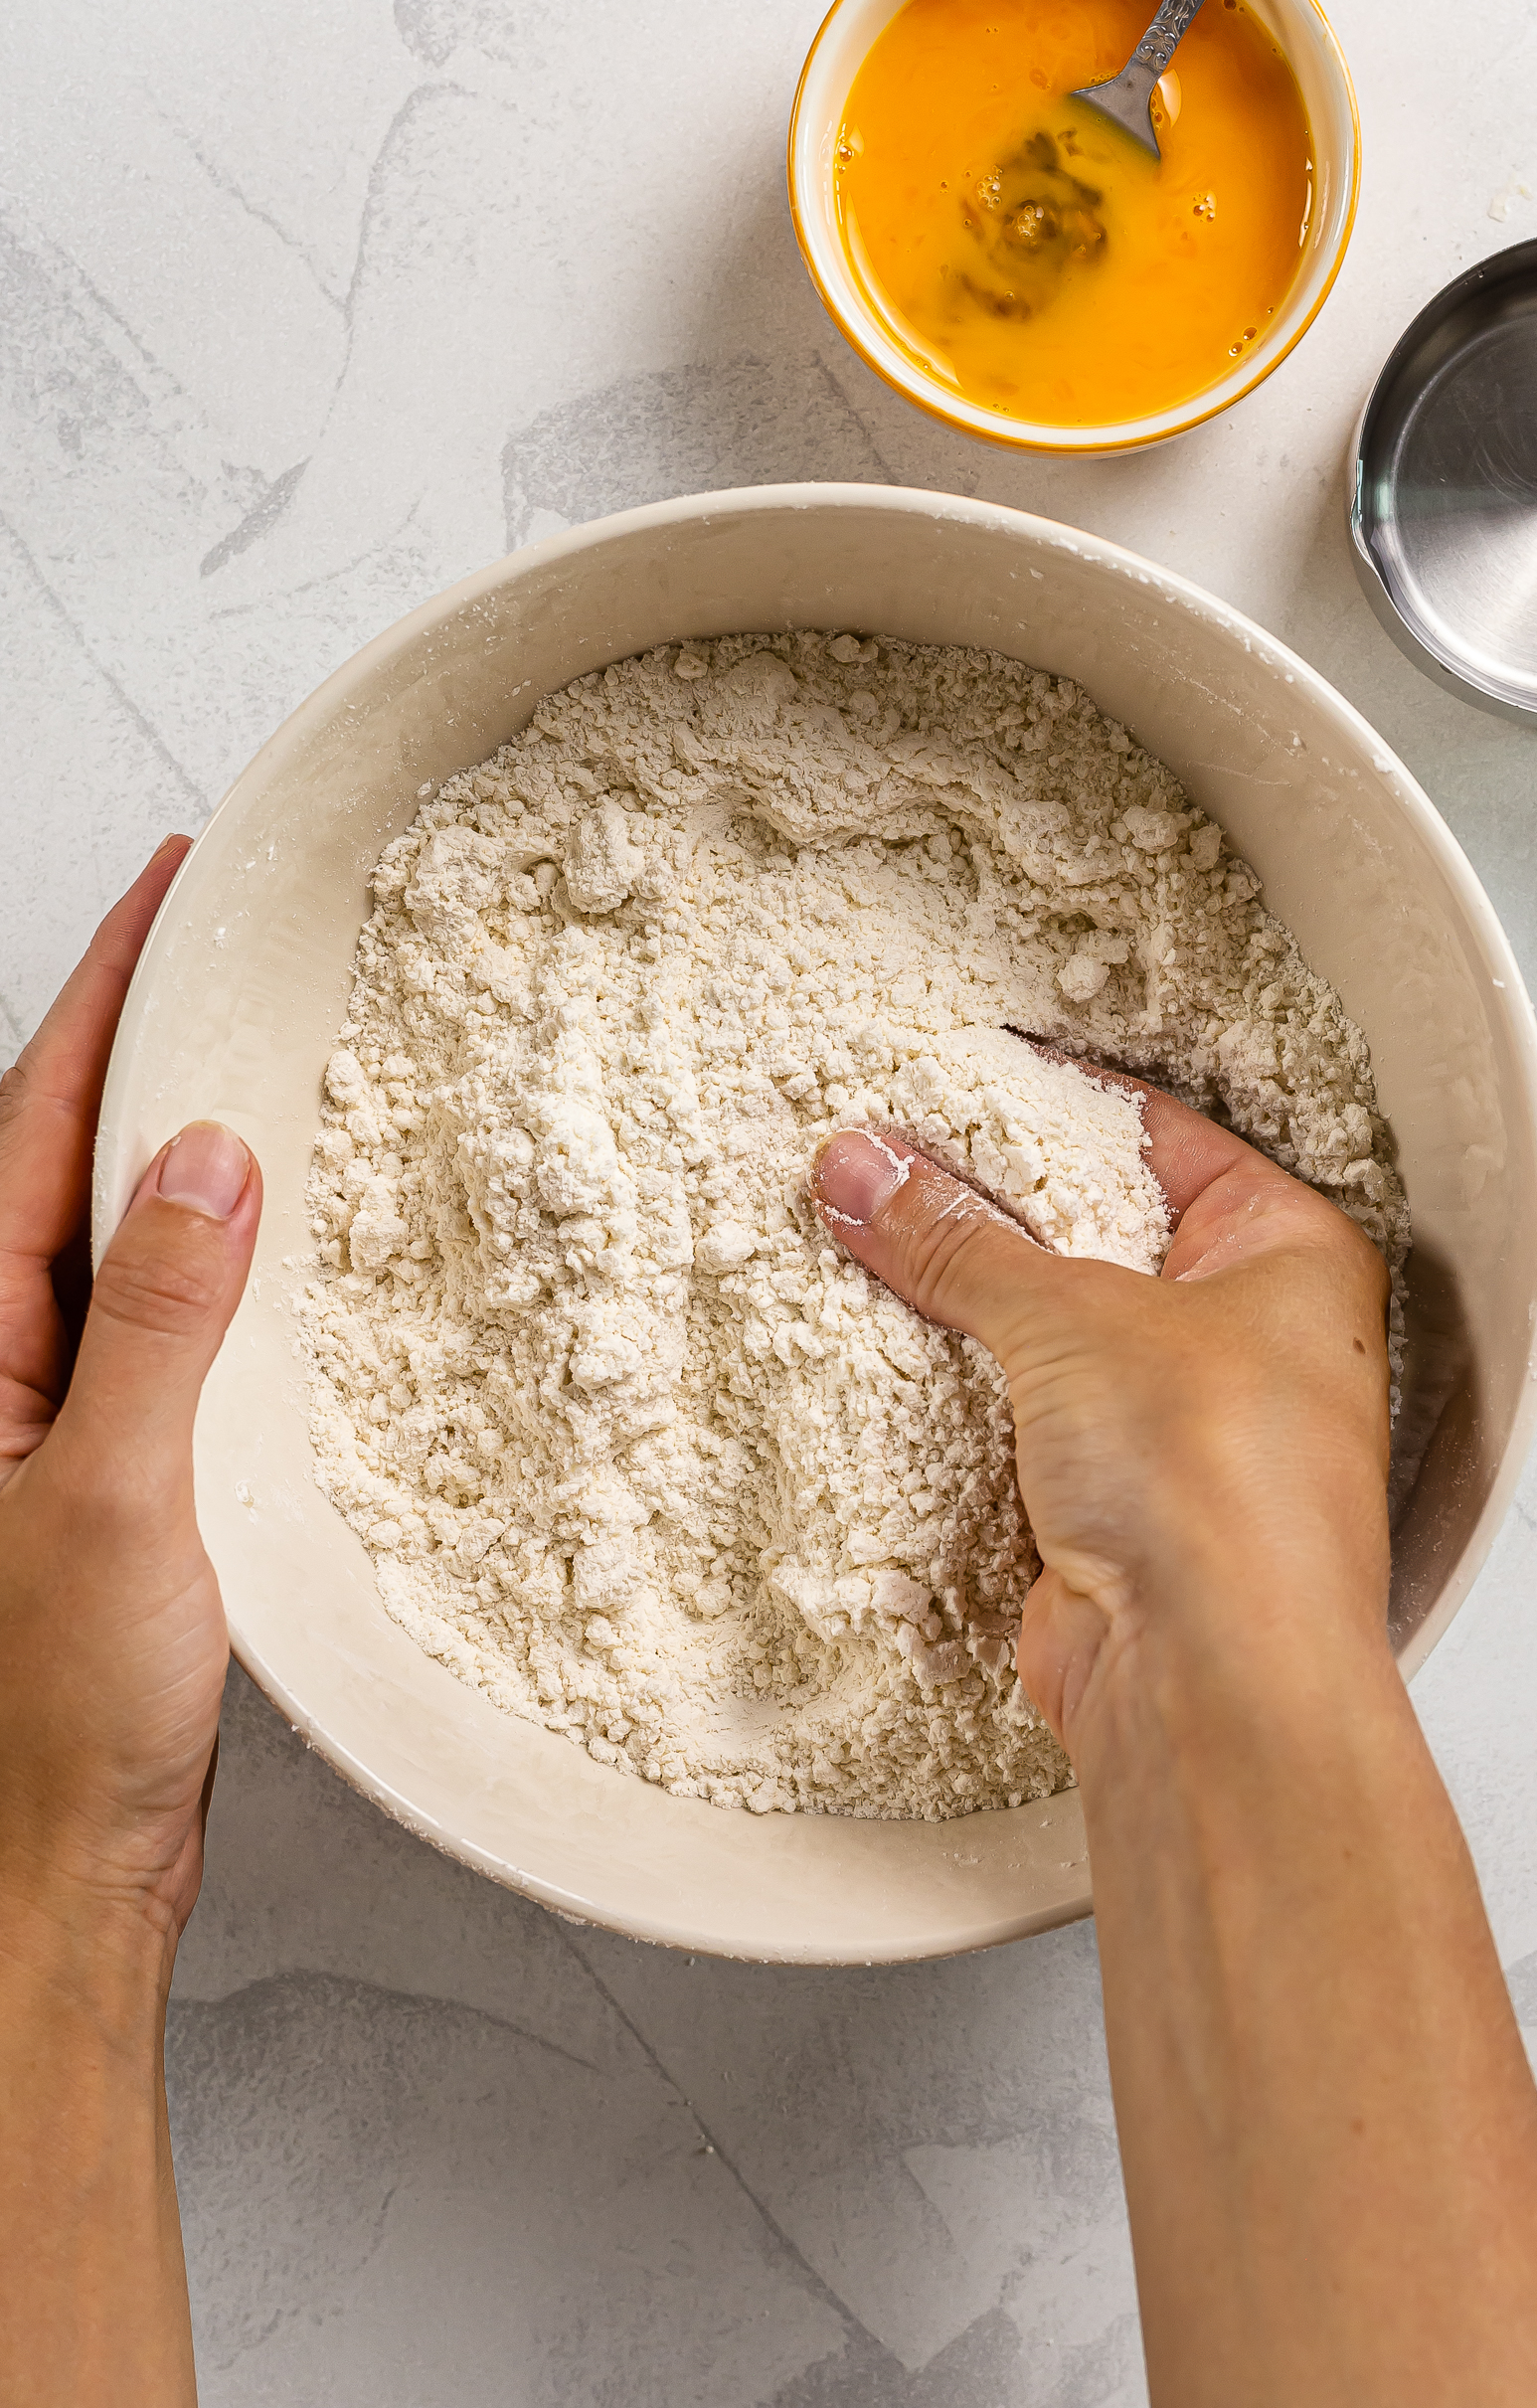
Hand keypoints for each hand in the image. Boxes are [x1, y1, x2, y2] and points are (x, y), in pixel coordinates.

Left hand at [0, 839, 260, 1956]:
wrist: (63, 1873)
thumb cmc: (55, 1719)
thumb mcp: (110, 1502)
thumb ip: (155, 1323)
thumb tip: (205, 1157)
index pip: (30, 1124)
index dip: (101, 994)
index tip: (168, 891)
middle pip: (59, 1149)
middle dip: (133, 1028)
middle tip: (216, 931)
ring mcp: (48, 1406)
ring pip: (113, 1224)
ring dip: (177, 1125)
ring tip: (257, 1039)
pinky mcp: (113, 1456)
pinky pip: (161, 1307)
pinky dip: (219, 1241)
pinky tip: (278, 1226)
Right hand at [809, 1054, 1393, 1755]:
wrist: (1210, 1684)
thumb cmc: (1217, 1484)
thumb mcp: (1072, 1316)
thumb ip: (959, 1239)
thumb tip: (870, 1172)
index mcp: (1288, 1252)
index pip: (1161, 1134)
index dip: (1056, 1100)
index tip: (958, 1074)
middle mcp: (1251, 1336)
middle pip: (1099, 1232)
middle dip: (994, 1202)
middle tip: (889, 1154)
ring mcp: (1184, 1429)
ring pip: (1057, 1335)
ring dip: (971, 1303)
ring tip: (866, 1233)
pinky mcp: (1119, 1508)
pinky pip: (1026, 1420)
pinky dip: (964, 1391)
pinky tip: (888, 1348)